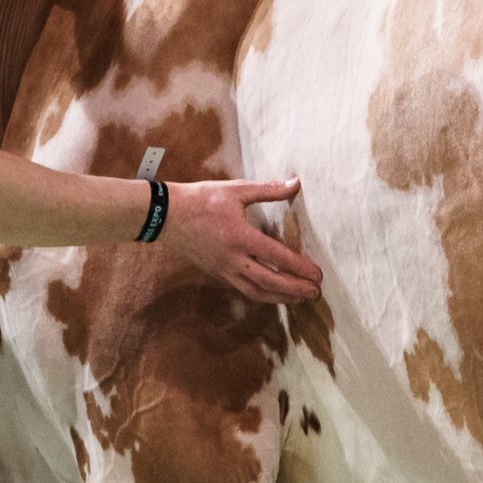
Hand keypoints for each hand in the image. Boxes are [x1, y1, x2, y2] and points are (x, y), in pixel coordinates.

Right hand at [160, 178, 321, 304]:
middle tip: (315, 293)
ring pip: (256, 292)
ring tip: (299, 299)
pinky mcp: (217, 272)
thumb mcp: (236, 190)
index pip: (277, 257)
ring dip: (280, 298)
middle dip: (295, 290)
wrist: (164, 215)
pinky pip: (243, 288)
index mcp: (241, 237)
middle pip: (270, 282)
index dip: (300, 268)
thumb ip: (269, 189)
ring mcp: (224, 269)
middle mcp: (233, 259)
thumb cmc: (200, 199)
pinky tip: (274, 293)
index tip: (317, 274)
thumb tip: (296, 183)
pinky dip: (262, 294)